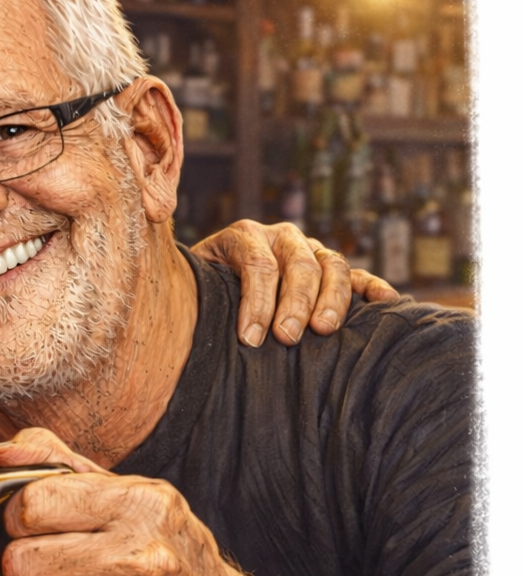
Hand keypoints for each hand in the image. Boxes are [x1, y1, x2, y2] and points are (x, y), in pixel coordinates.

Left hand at [0, 428, 248, 575]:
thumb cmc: (165, 557)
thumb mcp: (128, 495)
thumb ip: (59, 464)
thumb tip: (1, 451)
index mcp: (143, 506)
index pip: (33, 504)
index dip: (16, 518)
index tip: (28, 529)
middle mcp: (145, 560)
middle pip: (21, 560)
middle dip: (20, 568)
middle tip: (43, 572)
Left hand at [193, 220, 397, 347]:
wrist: (212, 278)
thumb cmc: (203, 289)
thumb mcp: (195, 283)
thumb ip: (198, 290)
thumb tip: (189, 318)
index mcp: (243, 236)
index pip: (257, 265)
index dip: (256, 303)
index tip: (251, 339)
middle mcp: (279, 237)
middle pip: (297, 265)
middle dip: (294, 303)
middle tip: (287, 337)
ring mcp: (308, 249)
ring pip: (330, 265)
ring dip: (331, 298)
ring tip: (324, 330)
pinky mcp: (329, 267)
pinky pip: (356, 273)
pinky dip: (372, 285)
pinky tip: (387, 301)